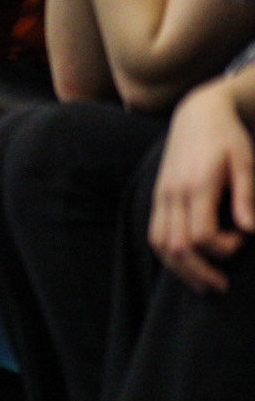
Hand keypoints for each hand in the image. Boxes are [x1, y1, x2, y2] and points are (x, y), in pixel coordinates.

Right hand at [149, 82, 254, 293]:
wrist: (196, 114)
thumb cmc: (228, 137)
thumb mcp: (245, 161)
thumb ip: (247, 196)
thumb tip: (251, 231)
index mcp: (196, 186)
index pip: (199, 235)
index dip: (222, 248)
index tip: (241, 241)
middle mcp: (172, 194)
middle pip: (176, 246)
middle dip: (199, 272)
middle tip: (222, 286)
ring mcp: (161, 195)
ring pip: (160, 243)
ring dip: (180, 269)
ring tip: (202, 283)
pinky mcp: (158, 196)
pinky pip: (154, 233)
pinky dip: (167, 255)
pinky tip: (185, 263)